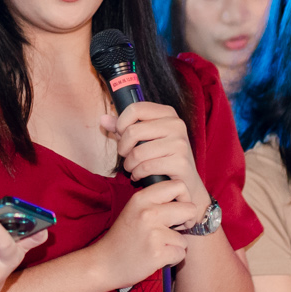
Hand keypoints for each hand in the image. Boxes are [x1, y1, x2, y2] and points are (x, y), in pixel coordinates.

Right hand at [93, 181, 192, 286]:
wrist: (104, 263)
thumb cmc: (122, 237)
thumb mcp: (134, 210)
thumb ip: (155, 201)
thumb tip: (183, 198)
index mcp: (141, 198)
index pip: (178, 185)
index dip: (184, 198)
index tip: (178, 209)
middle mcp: (148, 213)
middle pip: (190, 209)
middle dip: (187, 221)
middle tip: (174, 229)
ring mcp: (153, 234)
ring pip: (185, 237)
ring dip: (175, 245)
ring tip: (157, 247)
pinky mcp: (158, 253)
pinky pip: (180, 254)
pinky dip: (172, 258)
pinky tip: (157, 258)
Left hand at [99, 101, 208, 218]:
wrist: (186, 183)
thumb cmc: (162, 157)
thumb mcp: (145, 138)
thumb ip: (124, 128)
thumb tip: (103, 119)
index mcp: (168, 113)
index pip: (135, 108)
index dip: (121, 123)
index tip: (120, 134)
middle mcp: (176, 124)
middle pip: (132, 131)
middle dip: (123, 148)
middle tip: (125, 156)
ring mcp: (180, 143)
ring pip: (137, 152)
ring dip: (129, 164)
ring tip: (131, 168)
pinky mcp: (180, 162)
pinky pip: (146, 167)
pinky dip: (137, 174)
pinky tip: (139, 175)